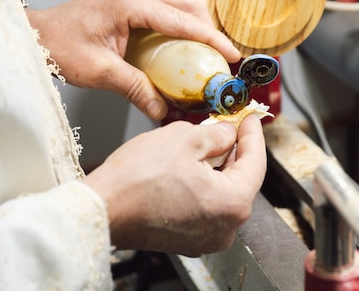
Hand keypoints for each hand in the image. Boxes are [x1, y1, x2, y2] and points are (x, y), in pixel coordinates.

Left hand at [26, 0, 240, 119]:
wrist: (36, 34)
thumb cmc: (60, 47)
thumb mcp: (100, 72)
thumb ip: (135, 88)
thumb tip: (162, 111)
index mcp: (132, 4)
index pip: (185, 20)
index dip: (213, 38)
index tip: (233, 55)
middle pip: (191, 4)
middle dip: (210, 30)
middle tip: (219, 59)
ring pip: (182, 4)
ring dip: (198, 26)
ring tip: (204, 56)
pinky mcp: (132, 2)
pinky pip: (168, 10)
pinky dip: (182, 26)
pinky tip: (182, 49)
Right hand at [82, 114, 265, 256]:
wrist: (102, 209)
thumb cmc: (137, 180)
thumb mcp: (185, 138)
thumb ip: (217, 134)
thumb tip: (226, 133)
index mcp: (233, 204)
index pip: (256, 162)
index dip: (253, 134)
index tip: (250, 118)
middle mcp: (225, 228)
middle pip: (240, 180)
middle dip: (235, 150)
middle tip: (230, 126)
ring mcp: (205, 238)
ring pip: (222, 194)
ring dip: (218, 167)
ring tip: (208, 141)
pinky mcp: (186, 239)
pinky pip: (205, 206)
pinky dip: (203, 185)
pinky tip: (192, 166)